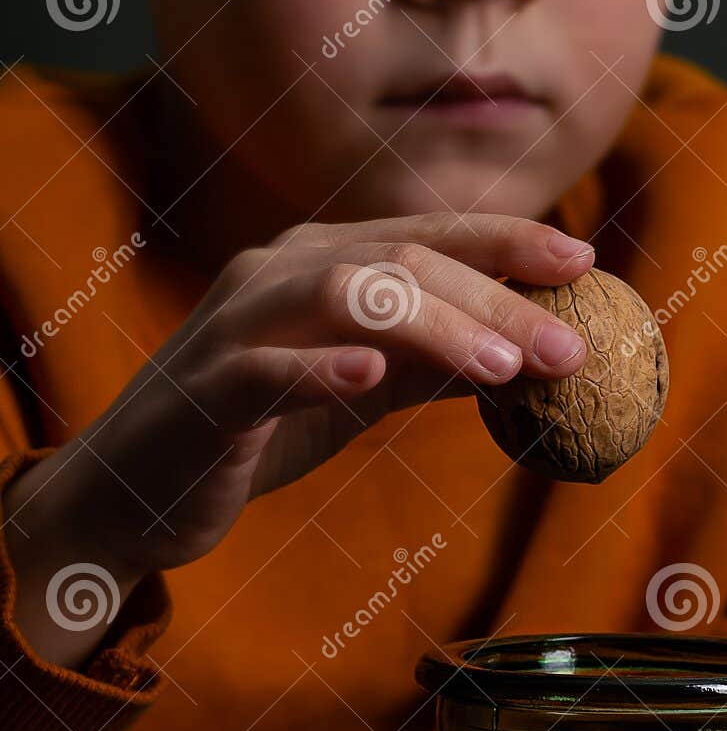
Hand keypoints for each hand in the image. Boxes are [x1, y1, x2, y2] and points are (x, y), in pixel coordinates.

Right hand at [5, 214, 592, 662]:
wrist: (136, 491)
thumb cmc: (250, 434)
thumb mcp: (357, 393)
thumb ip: (428, 367)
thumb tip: (525, 354)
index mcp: (320, 266)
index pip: (428, 239)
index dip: (508, 243)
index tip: (586, 264)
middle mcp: (278, 275)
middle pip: (403, 262)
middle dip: (498, 298)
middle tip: (570, 346)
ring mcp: (238, 327)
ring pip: (346, 295)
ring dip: (436, 325)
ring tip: (508, 365)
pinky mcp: (207, 392)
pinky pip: (266, 370)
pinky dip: (321, 368)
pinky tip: (374, 378)